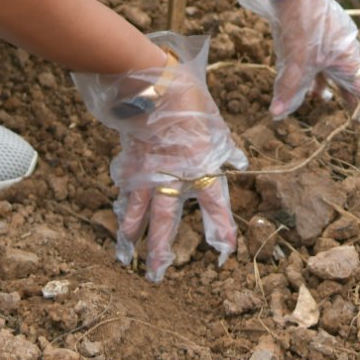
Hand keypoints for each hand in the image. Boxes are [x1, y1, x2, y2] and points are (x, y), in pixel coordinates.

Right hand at [71, 32, 246, 281]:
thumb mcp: (216, 123)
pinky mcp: (128, 161)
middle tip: (157, 276)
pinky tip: (118, 218)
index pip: (213, 204)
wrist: (150, 82)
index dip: (220, 228)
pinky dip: (122, 205)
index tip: (225, 250)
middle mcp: (171, 176)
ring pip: (137, 211)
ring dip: (133, 236)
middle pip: (166, 221)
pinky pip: (125, 189)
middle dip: (161, 251)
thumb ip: (226, 149)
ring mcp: (146, 172)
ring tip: (127, 259)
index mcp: (199, 166)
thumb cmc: (189, 99)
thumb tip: (240, 165)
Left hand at [230, 0, 359, 130]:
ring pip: (338, 74)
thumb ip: (289, 88)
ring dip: (339, 92)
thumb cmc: (303, 22)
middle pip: (357, 85)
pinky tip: (313, 89)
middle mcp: (346, 53)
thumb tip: (278, 113)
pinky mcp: (320, 37)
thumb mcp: (295, 59)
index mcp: (348, 61)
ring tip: (344, 109)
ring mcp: (334, 44)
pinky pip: (323, 64)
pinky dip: (319, 77)